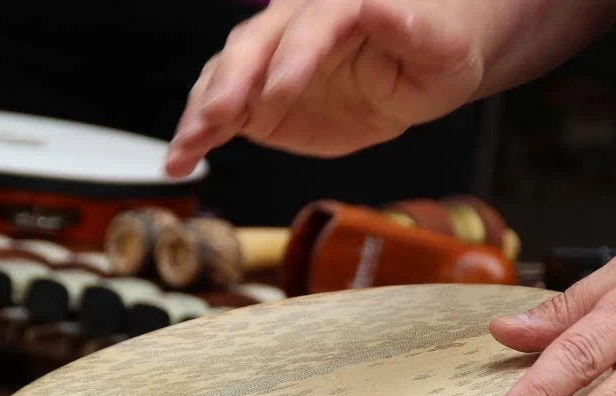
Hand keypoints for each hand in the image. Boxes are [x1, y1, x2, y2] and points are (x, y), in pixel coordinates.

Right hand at [164, 0, 484, 176]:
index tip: (280, 94)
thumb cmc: (435, 51)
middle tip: (220, 115)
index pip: (312, 24)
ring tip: (184, 147)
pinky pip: (221, 113)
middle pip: (254, 44)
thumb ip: (408, 28)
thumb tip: (383, 6)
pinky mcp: (258, 100)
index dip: (293, 58)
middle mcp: (294, 23)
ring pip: (225, 75)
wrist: (418, 70)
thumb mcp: (437, 45)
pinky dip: (198, 136)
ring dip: (202, 112)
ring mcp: (270, 62)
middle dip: (232, 81)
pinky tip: (178, 160)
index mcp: (340, 3)